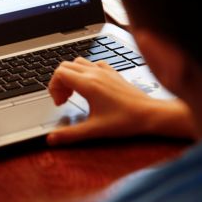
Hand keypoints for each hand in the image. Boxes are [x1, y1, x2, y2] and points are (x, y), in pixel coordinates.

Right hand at [47, 57, 189, 144]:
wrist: (150, 114)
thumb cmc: (126, 121)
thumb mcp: (95, 130)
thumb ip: (70, 134)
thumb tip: (51, 139)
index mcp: (88, 84)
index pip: (59, 73)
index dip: (53, 87)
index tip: (60, 102)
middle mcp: (95, 74)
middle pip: (65, 66)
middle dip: (59, 82)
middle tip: (64, 100)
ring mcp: (105, 71)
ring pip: (78, 62)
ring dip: (71, 75)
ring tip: (74, 93)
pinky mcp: (113, 73)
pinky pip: (93, 64)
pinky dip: (86, 71)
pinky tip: (90, 86)